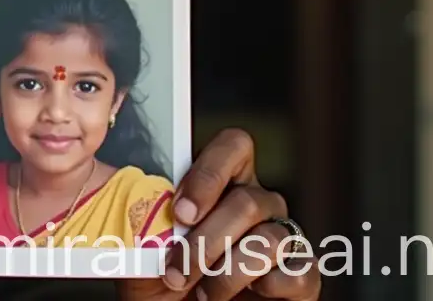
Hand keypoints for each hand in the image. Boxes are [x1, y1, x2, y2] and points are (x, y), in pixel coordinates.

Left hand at [121, 129, 320, 300]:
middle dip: (206, 242)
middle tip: (177, 271)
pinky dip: (267, 288)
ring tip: (203, 293)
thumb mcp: (144, 243)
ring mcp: (284, 239)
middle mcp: (260, 204)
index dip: (210, 173)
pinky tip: (246, 296)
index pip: (234, 146)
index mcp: (224, 183)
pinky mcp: (303, 278)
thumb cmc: (163, 280)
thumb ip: (146, 211)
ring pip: (270, 240)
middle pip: (248, 201)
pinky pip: (299, 274)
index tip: (180, 213)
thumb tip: (130, 181)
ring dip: (228, 273)